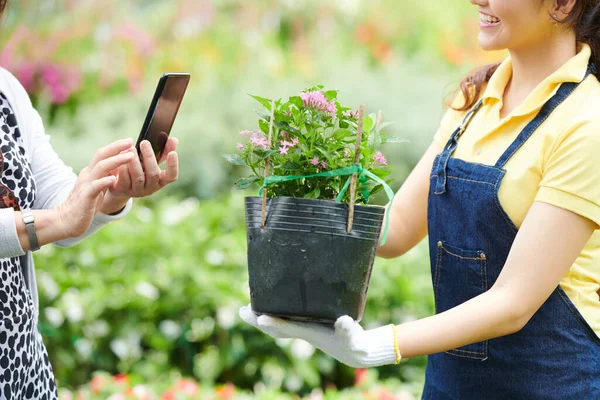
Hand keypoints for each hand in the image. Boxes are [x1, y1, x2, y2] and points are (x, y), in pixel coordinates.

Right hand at [55, 138, 134, 237]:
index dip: (116, 147)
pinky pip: (95, 187)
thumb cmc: (86, 204)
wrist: (67, 220)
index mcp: (91, 172)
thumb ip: (106, 176)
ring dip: (116, 161)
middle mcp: (88, 175)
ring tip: (130, 156)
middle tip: (130, 141)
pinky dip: (104, 181)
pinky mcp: (86, 197)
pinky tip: (114, 179)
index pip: (103, 154)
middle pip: (101, 155)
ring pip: (101, 167)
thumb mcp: (98, 187)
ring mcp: (86, 184)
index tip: (129, 140)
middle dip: (116, 147)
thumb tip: (119, 166)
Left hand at [100, 137, 178, 213]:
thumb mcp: (152, 161)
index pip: (171, 176)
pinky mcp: (124, 190)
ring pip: (138, 177)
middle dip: (149, 157)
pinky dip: (124, 167)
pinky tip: (121, 156)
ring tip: (131, 148)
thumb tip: (174, 140)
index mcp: (161, 180)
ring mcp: (137, 191)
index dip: (173, 165)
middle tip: (144, 142)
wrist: (120, 184)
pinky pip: (124, 179)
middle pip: (153, 174)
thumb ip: (163, 151)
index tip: (173, 153)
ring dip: (135, 161)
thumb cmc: (140, 169)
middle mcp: (151, 188)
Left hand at [239, 305, 398, 367]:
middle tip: (242, 311)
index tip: (259, 318)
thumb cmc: (354, 342)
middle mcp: (303, 331)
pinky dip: (274, 314)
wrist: (355, 351)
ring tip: (248, 309)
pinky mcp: (306, 325)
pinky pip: (284, 319)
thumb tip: (343, 321)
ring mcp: (303, 328)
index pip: (288, 327)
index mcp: (311, 332)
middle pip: (275, 328)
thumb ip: (348, 329)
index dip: (274, 323)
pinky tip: (272, 305)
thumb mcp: (353, 336)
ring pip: (277, 325)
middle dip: (258, 320)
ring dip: (261, 317)